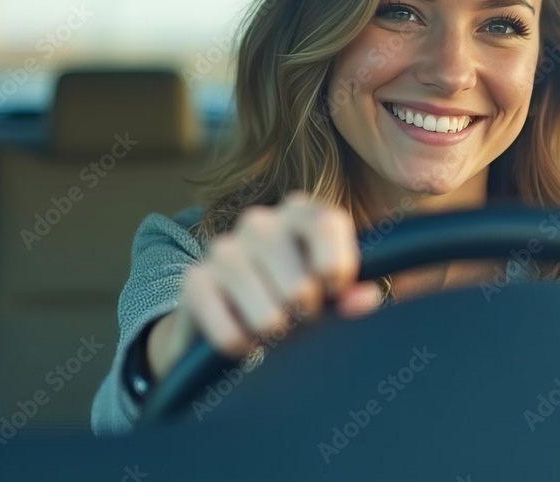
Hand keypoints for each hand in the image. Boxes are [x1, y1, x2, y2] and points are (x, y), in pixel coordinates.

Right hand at [161, 191, 382, 367]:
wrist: (230, 320)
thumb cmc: (295, 298)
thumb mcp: (330, 293)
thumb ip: (354, 294)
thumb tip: (365, 298)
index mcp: (300, 212)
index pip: (326, 223)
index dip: (337, 266)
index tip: (336, 291)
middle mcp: (259, 222)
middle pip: (298, 280)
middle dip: (305, 312)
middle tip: (302, 317)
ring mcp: (223, 248)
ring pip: (266, 309)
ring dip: (274, 331)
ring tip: (275, 329)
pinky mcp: (194, 281)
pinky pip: (228, 328)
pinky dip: (241, 345)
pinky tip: (246, 343)